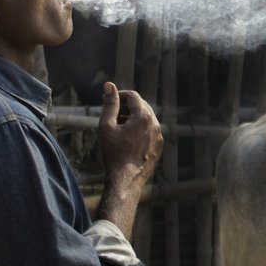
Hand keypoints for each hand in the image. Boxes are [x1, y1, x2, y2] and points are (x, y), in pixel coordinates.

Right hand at [95, 82, 162, 236]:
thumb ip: (110, 104)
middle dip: (126, 106)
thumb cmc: (114, 153)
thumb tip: (109, 85)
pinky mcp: (158, 146)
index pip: (133, 96)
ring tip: (117, 125)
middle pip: (141, 106)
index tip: (108, 100)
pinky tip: (126, 138)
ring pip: (146, 119)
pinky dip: (139, 129)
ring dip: (132, 117)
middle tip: (111, 112)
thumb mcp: (106, 126)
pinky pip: (150, 131)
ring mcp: (159, 136)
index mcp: (144, 117)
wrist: (126, 180)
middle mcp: (155, 124)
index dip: (119, 95)